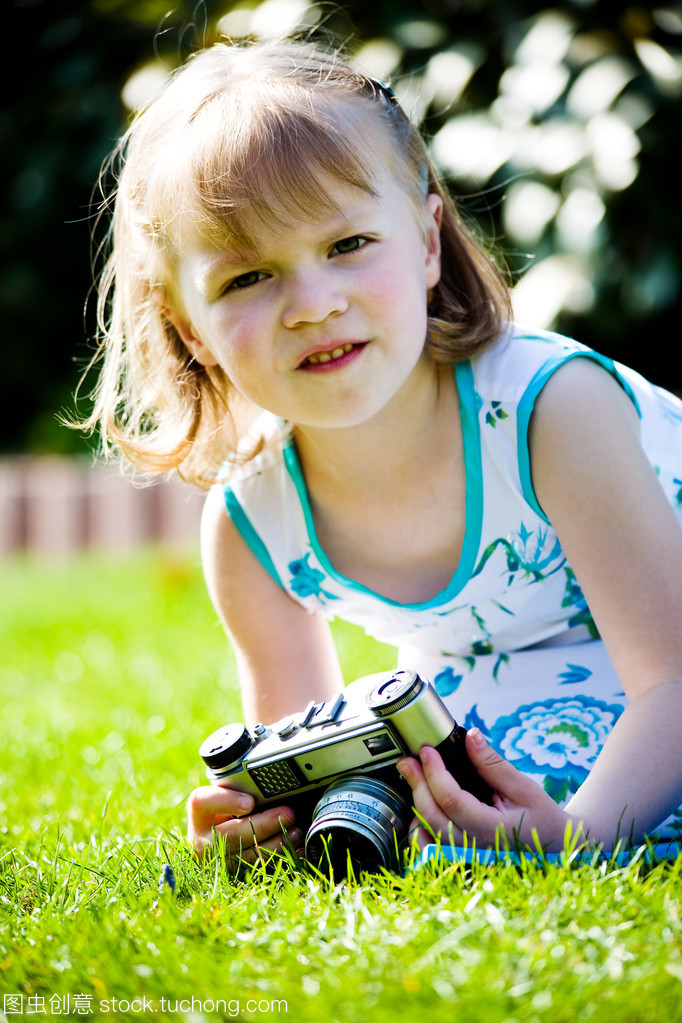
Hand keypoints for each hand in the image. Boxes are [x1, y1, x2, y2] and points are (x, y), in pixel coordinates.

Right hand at [187, 785, 302, 867]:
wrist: (217, 841)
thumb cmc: (227, 810)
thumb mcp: (227, 795)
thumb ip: (241, 786)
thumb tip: (273, 774)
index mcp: (199, 813)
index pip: (202, 802)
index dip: (226, 801)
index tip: (250, 802)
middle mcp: (202, 841)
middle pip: (232, 834)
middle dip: (264, 824)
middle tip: (288, 813)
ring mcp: (217, 862)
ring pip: (247, 856)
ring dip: (277, 843)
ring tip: (297, 830)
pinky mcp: (233, 875)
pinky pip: (259, 869)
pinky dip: (281, 858)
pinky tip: (296, 849)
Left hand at [397, 728, 582, 852]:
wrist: (555, 848)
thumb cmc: (542, 816)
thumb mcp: (524, 786)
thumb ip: (493, 764)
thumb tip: (471, 737)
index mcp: (493, 830)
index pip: (452, 801)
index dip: (434, 772)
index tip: (427, 750)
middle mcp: (476, 849)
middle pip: (432, 817)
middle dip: (416, 783)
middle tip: (407, 760)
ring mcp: (466, 860)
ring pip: (425, 837)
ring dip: (415, 807)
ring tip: (416, 781)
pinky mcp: (460, 862)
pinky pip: (428, 850)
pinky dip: (420, 829)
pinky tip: (424, 807)